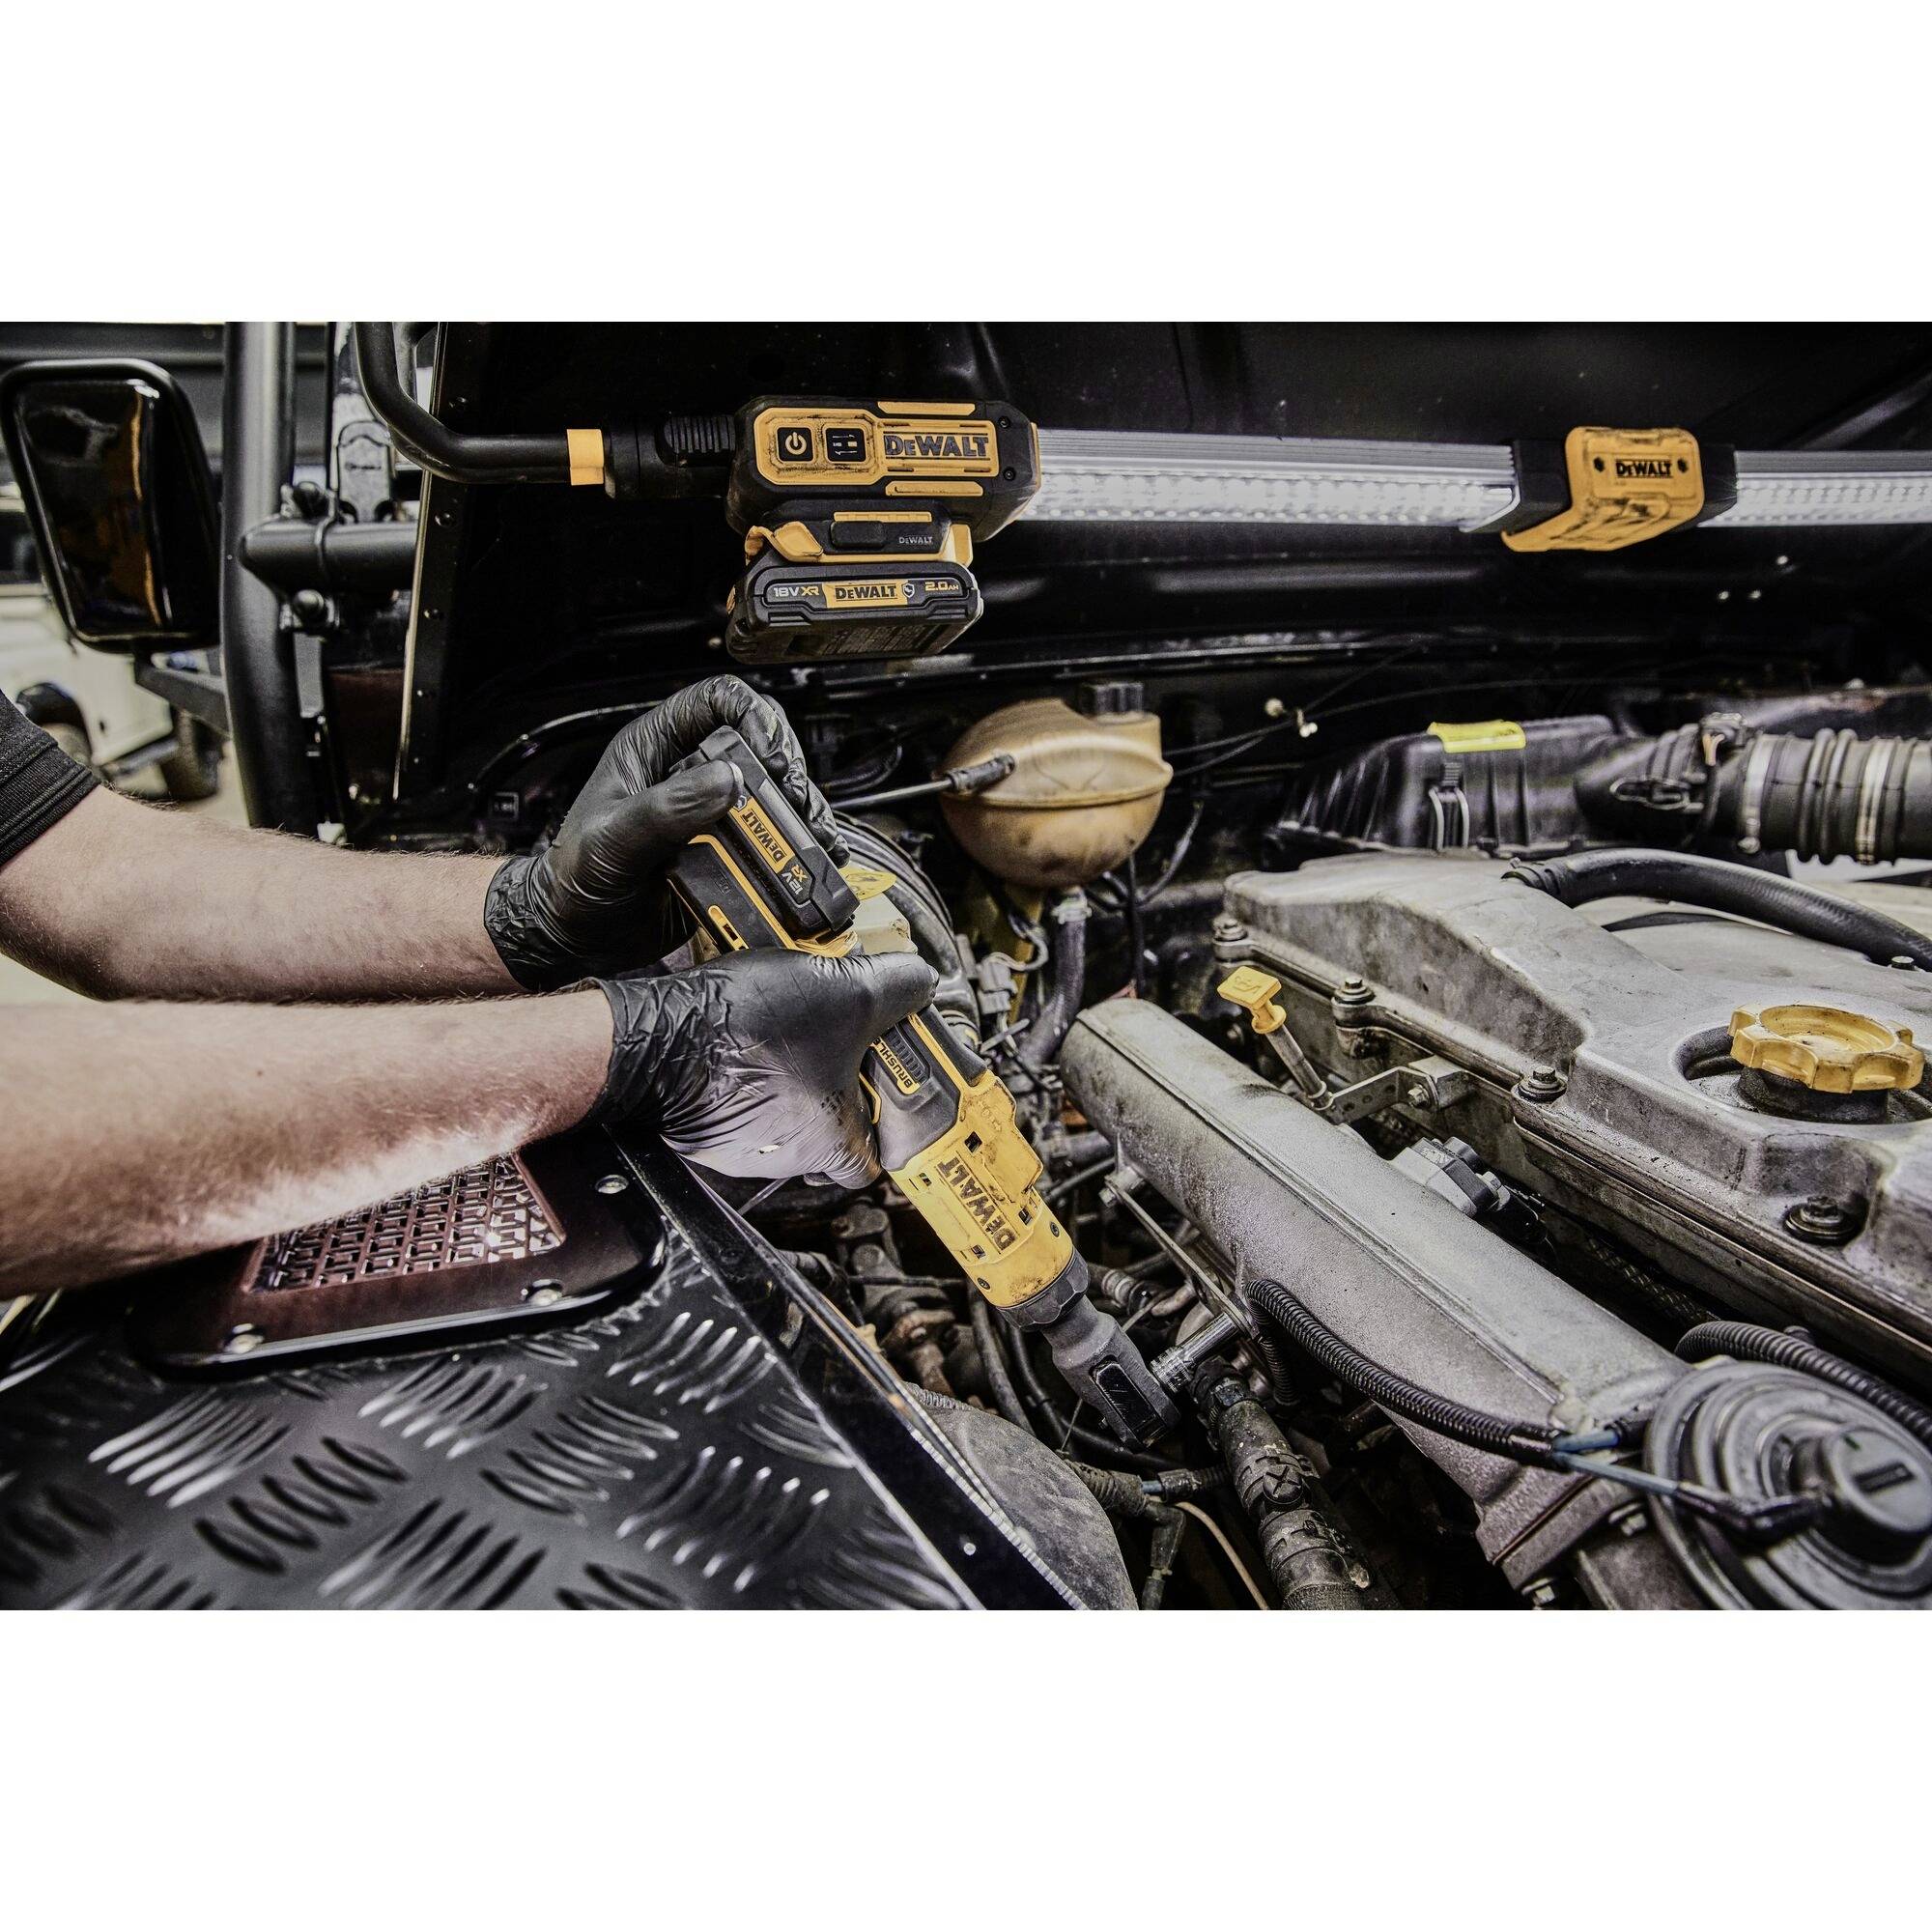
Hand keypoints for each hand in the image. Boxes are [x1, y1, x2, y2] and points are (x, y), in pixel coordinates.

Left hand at [484, 675, 846, 988]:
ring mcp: (712, 815)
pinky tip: (812, 865)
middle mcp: (689, 774)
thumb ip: (665, 809)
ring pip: (775, 794)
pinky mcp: (727, 853)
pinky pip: (774, 841)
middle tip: (796, 806)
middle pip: (761, 745)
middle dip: (790, 772)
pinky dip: (799, 851)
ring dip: (802, 814)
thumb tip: (727, 781)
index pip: (718, 700)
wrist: (575, 936)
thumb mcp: (613, 841)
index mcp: (655, 749)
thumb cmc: (573, 879)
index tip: (770, 759)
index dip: (754, 718)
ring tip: (815, 842)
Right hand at [592, 949, 937, 1188]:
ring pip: (780, 1120)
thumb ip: (897, 988)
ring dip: (785, 1082)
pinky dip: (742, 1078)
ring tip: (784, 1030)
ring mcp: (738, 1147)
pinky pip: (735, 1107)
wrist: (659, 1036)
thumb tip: (920, 981)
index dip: (883, 1127)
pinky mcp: (699, 1127)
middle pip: (826, 1136)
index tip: (883, 1091)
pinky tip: (743, 1039)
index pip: (872, 1161)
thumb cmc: (752, 1032)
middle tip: (832, 1043)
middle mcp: (786, 1158)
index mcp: (831, 1142)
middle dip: (832, 1092)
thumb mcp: (848, 992)